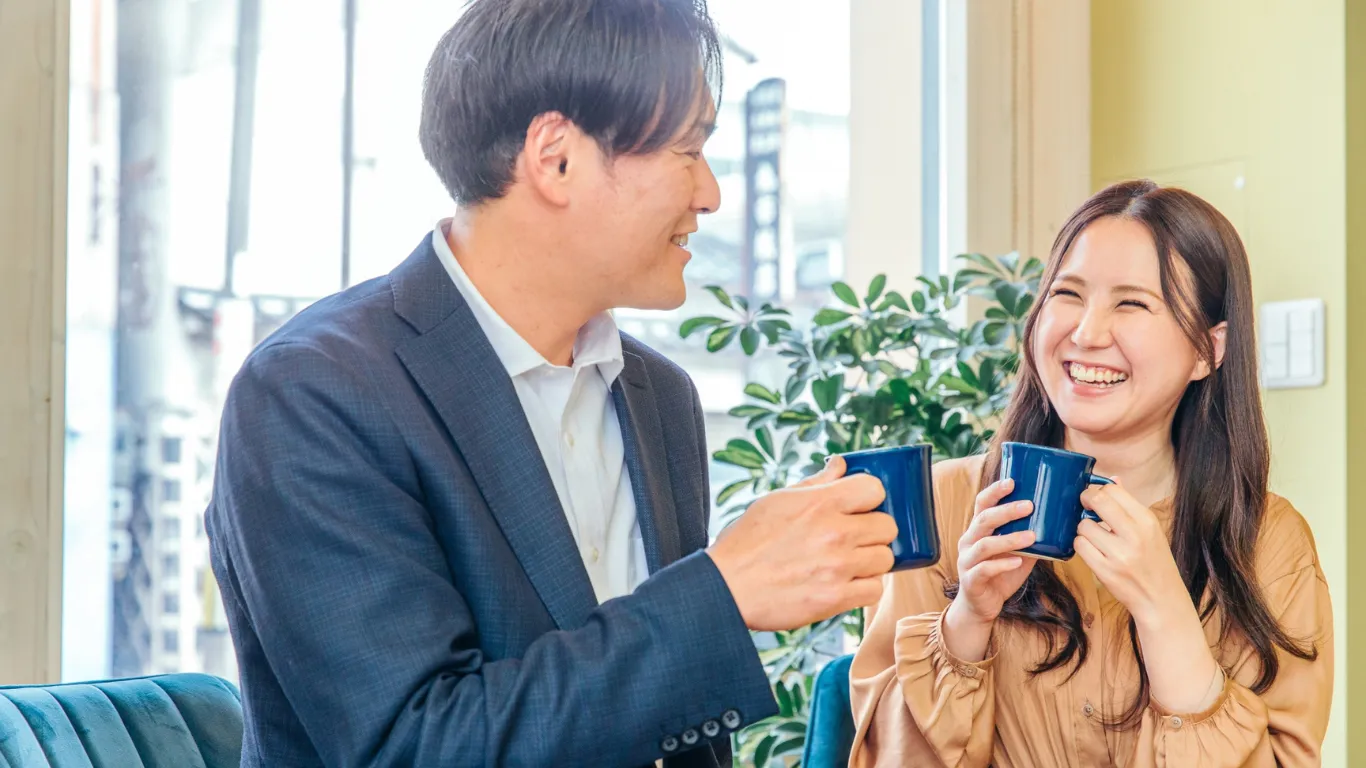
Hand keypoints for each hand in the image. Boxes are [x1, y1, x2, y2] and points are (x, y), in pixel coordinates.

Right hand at [707, 456, 896, 630]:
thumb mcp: (777, 501)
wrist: (726, 587)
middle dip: (873, 532)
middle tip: (853, 539)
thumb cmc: (747, 542)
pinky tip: (843, 584)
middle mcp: (834, 532)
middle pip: (887, 527)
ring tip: (846, 564)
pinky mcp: (835, 598)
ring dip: (869, 562)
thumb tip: (840, 465)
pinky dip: (862, 589)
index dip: (869, 498)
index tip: (858, 508)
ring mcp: (838, 567)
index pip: (875, 488)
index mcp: (819, 503)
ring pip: (885, 559)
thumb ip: (815, 484)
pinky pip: (874, 591)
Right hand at [942, 478, 1036, 659]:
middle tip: (1029, 505)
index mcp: (978, 530)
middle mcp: (969, 541)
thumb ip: (1030, 539)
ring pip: (984, 544)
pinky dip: (1002, 564)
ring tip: (1031, 536)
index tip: (1012, 481)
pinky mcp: (971, 580)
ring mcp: (967, 561)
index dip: (995, 492)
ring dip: (1009, 538)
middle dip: (1006, 511)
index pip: (982, 504)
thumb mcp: (1017, 553)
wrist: (982, 606)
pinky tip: (1017, 562)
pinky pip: (984, 569)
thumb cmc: (1000, 574)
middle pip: (983, 520)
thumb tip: (1059, 524)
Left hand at [1075, 481, 1189, 626]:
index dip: (1097, 491)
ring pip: (1083, 525)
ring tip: (1094, 536)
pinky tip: (1092, 549)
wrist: (1162, 599)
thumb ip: (1129, 504)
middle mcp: (1135, 535)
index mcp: (1147, 521)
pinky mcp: (1105, 571)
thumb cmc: (1154, 561)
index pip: (1113, 490)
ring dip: (1083, 529)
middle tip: (1085, 508)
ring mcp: (1119, 554)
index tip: (1094, 498)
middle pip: (1097, 501)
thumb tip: (1112, 479)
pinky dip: (1082, 545)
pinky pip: (1080, 546)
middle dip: (1085, 501)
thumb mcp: (1150, 530)